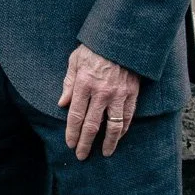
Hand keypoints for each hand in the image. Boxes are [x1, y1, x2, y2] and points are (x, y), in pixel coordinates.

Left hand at [58, 43, 140, 159]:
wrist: (121, 38)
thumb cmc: (95, 47)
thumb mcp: (75, 60)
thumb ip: (68, 83)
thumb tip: (62, 104)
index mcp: (84, 83)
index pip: (76, 116)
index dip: (72, 133)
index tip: (70, 144)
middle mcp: (101, 92)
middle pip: (92, 125)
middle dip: (85, 143)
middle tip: (82, 156)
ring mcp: (118, 94)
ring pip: (113, 125)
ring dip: (109, 142)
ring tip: (105, 153)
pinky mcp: (132, 93)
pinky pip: (128, 116)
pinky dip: (123, 129)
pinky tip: (119, 137)